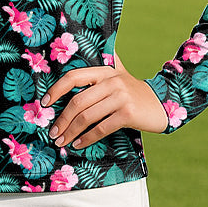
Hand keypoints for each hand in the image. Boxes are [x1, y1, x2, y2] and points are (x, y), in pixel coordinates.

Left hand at [44, 54, 168, 149]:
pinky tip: (79, 144)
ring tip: (62, 140)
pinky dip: (87, 137)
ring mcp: (120, 97)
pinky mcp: (127, 114)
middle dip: (62, 119)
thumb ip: (100, 69)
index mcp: (104, 70)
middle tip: (53, 132)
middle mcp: (111, 81)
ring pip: (87, 116)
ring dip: (71, 131)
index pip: (74, 77)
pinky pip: (101, 128)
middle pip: (78, 101)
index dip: (56, 89)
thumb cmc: (133, 91)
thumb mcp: (118, 74)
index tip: (44, 103)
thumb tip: (74, 63)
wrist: (162, 103)